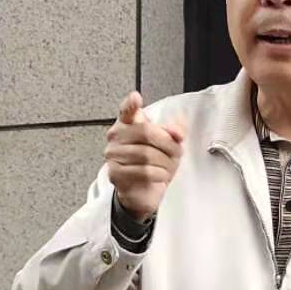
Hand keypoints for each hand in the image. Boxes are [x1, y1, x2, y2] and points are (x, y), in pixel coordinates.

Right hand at [105, 91, 184, 220]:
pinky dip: (158, 174)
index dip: (131, 104)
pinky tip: (162, 175)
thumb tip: (177, 131)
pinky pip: (142, 171)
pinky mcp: (115, 172)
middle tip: (177, 152)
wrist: (143, 191)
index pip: (127, 110)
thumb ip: (174, 133)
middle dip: (167, 143)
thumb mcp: (169, 145)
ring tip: (169, 166)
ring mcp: (113, 154)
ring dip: (165, 162)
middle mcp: (116, 136)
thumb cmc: (153, 163)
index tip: (136, 97)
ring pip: (146, 154)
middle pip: (146, 132)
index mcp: (128, 123)